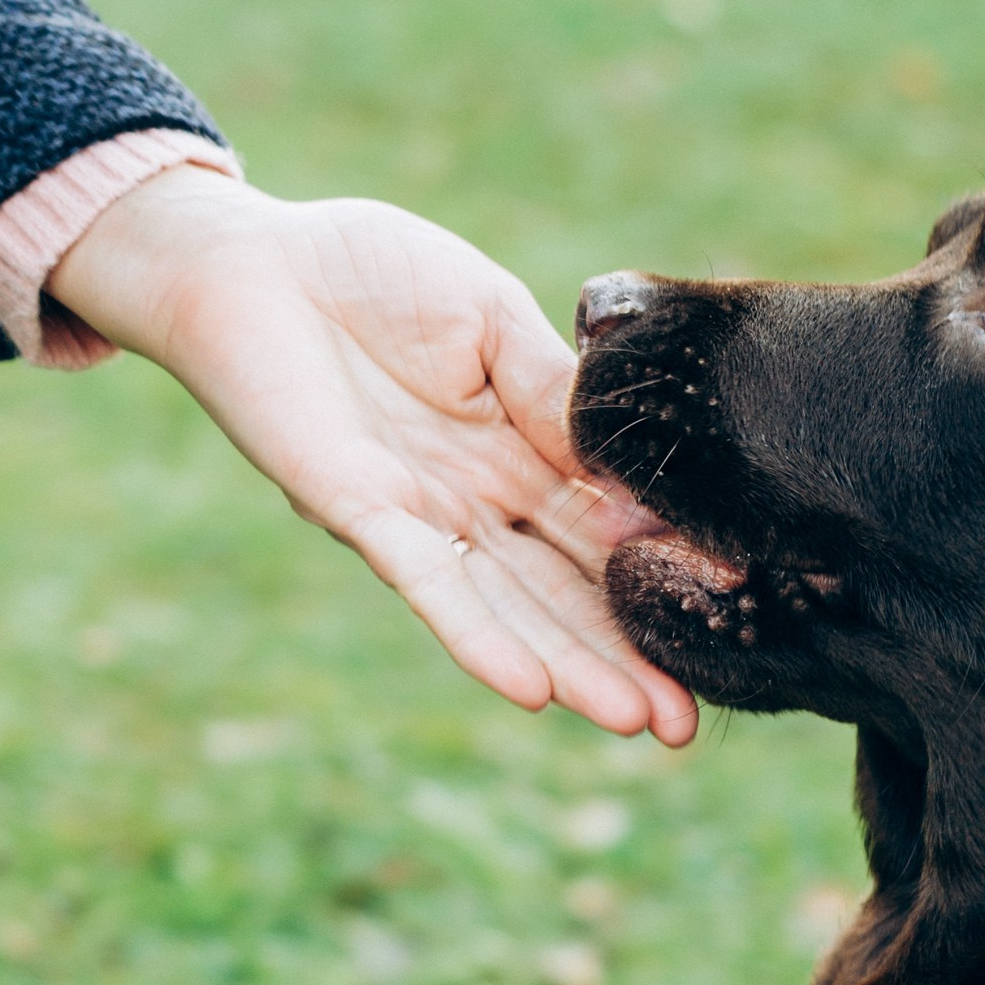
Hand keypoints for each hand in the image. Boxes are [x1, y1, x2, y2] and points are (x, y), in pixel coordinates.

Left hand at [50, 170, 696, 742]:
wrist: (251, 260)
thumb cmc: (369, 274)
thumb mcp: (491, 315)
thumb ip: (556, 386)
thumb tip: (630, 464)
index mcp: (517, 448)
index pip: (601, 525)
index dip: (660, 569)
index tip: (734, 612)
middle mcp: (473, 499)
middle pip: (561, 590)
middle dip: (624, 654)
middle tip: (689, 724)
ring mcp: (419, 514)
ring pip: (505, 606)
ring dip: (570, 666)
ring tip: (638, 723)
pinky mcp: (357, 512)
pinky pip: (426, 584)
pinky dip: (476, 637)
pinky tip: (531, 690)